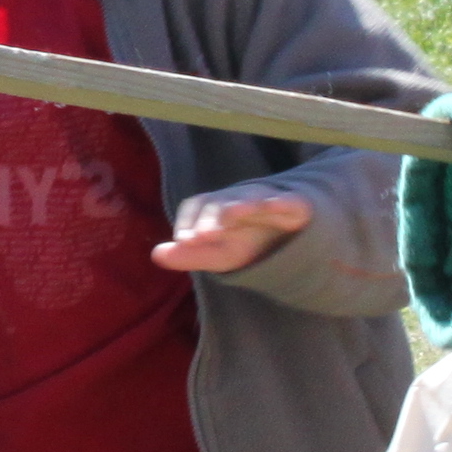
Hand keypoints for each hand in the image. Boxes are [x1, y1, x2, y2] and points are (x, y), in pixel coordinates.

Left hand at [150, 191, 311, 277]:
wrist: (292, 236)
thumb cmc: (248, 241)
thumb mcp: (218, 254)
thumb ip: (189, 255)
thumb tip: (155, 254)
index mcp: (217, 208)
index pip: (196, 206)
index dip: (189, 221)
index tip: (185, 240)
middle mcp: (239, 199)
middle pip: (221, 201)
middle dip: (210, 217)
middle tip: (202, 236)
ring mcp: (267, 200)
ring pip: (251, 197)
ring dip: (239, 205)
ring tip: (229, 216)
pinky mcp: (295, 206)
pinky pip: (288, 201)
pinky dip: (280, 201)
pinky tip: (273, 205)